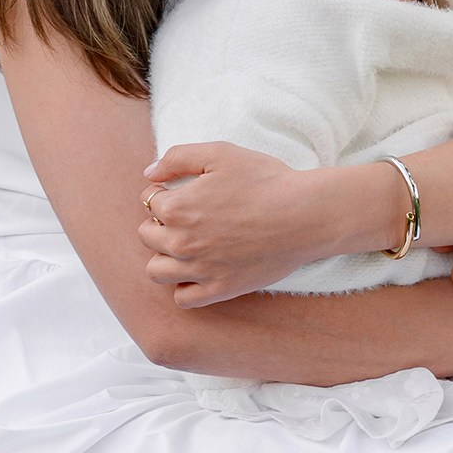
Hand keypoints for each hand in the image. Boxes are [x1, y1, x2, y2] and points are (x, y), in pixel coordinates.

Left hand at [142, 141, 364, 306]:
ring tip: (186, 246)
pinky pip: (183, 299)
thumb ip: (178, 158)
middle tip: (186, 218)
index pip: (149, 202)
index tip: (183, 193)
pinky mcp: (220, 289)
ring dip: (164, 257)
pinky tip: (199, 270)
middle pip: (147, 236)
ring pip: (157, 271)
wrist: (305, 215)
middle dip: (160, 224)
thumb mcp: (220, 153)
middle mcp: (182, 242)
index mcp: (178, 208)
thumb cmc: (265, 181)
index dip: (164, 193)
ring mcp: (200, 270)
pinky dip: (184, 286)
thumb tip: (149, 174)